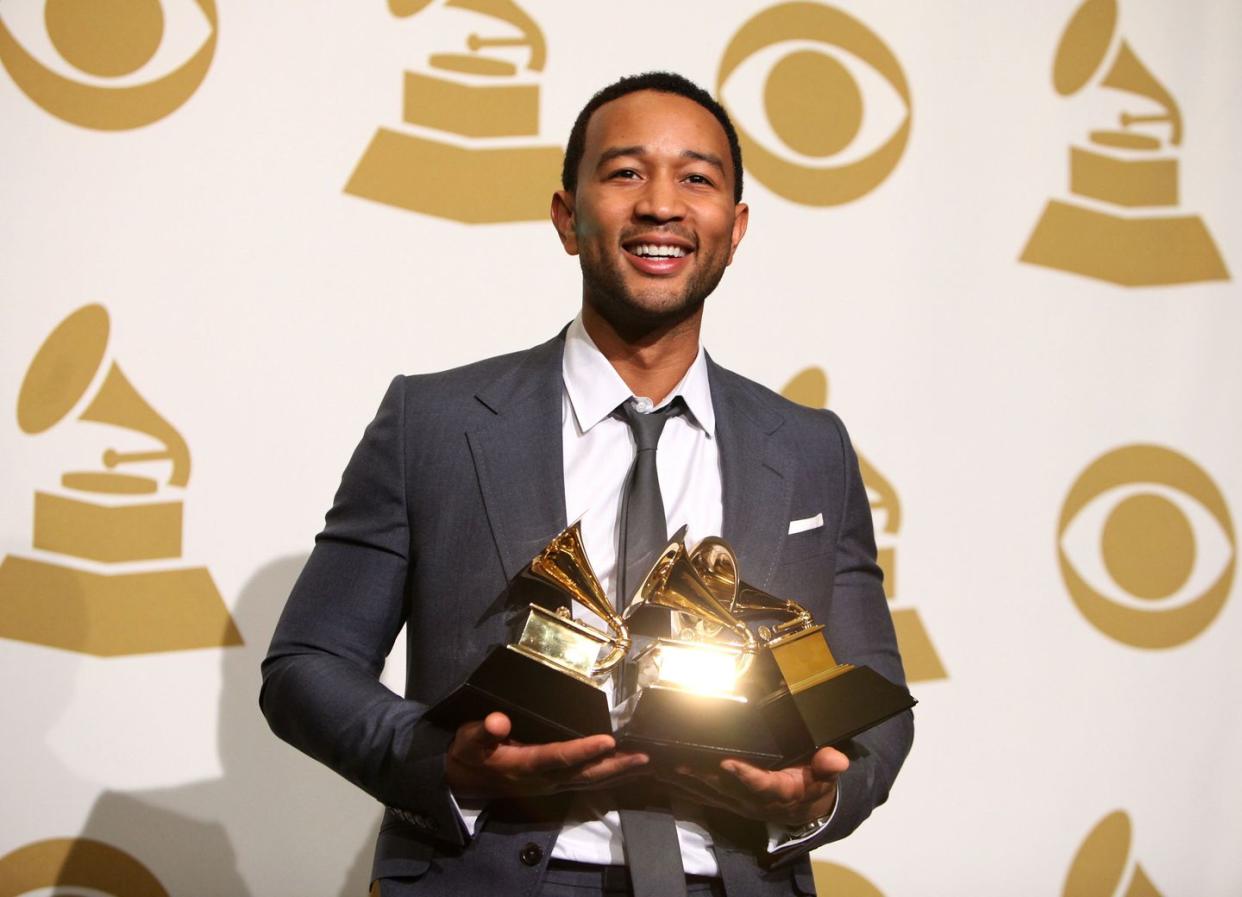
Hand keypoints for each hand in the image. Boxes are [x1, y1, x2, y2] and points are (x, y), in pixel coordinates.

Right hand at [444, 712, 648, 799]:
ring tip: (646, 763)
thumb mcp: (468, 740)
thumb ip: (483, 731)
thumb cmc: (469, 755)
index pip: (558, 757)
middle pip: (585, 775)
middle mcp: (542, 780)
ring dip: (619, 773)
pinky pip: (586, 783)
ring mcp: (550, 786)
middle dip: (616, 766)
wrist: (462, 782)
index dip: (584, 750)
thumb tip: (498, 721)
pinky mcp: (554, 786)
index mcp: (524, 765)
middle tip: (644, 757)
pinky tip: (626, 770)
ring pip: (590, 782)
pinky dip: (609, 776)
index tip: (608, 739)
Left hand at [663, 746, 848, 826]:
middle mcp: (754, 799)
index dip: (746, 776)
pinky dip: (683, 784)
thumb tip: (837, 760)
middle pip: (726, 787)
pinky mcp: (727, 800)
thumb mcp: (826, 776)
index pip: (762, 784)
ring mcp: (738, 801)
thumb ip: (828, 766)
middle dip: (702, 775)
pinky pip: (702, 793)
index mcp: (780, 791)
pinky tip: (664, 774)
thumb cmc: (812, 784)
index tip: (729, 764)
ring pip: (709, 790)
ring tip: (665, 765)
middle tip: (681, 761)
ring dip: (686, 779)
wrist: (805, 808)